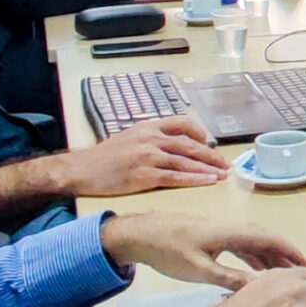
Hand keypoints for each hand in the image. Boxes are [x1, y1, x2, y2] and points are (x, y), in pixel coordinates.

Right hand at [55, 117, 227, 194]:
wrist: (80, 169)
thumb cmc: (103, 157)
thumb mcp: (128, 137)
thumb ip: (149, 138)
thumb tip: (170, 144)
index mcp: (147, 127)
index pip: (181, 123)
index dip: (199, 133)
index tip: (209, 143)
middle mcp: (150, 139)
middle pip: (189, 144)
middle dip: (211, 155)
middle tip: (224, 164)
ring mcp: (147, 157)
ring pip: (185, 161)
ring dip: (207, 169)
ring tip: (222, 175)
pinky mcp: (143, 175)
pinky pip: (175, 177)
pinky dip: (194, 179)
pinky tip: (206, 182)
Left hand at [101, 211, 305, 286]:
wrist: (141, 234)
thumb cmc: (168, 251)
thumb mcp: (199, 269)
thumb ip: (229, 278)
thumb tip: (258, 288)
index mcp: (230, 233)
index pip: (269, 238)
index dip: (290, 251)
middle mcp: (231, 228)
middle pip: (266, 240)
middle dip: (286, 256)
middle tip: (304, 275)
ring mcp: (222, 232)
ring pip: (254, 243)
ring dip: (271, 258)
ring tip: (286, 276)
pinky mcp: (213, 237)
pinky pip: (242, 246)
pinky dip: (254, 258)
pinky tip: (258, 273)